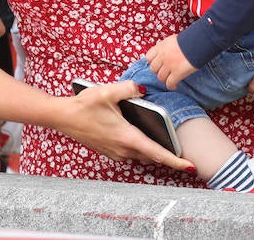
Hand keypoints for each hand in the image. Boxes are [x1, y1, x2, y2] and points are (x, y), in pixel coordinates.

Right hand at [60, 80, 192, 169]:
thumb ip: (129, 88)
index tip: (190, 166)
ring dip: (154, 152)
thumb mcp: (107, 92)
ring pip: (142, 156)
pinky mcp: (110, 151)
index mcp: (127, 137)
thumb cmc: (84, 106)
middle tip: (185, 151)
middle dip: (169, 156)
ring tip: (168, 143)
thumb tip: (143, 89)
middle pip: (153, 156)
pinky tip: (143, 135)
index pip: (157, 153)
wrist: (63, 117)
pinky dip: (142, 149)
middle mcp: (123, 149)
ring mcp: (115, 152)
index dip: (176, 161)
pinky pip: (132, 154)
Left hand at [145, 35, 195, 89]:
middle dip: (158, 71)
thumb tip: (168, 51)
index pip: (149, 57)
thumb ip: (168, 47)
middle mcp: (163, 56)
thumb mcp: (174, 40)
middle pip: (153, 69)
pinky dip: (171, 86)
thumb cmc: (189, 39)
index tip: (157, 64)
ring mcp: (169, 65)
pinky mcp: (177, 73)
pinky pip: (169, 83)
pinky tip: (175, 85)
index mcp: (161, 46)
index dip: (152, 62)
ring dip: (165, 79)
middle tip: (164, 72)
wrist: (198, 42)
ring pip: (160, 77)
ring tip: (170, 79)